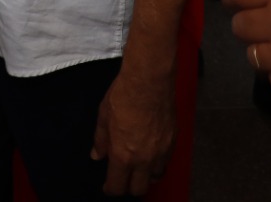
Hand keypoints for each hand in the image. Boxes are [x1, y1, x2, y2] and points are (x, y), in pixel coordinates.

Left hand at [91, 68, 174, 196]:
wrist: (149, 80)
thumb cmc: (125, 95)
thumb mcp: (103, 117)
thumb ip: (100, 140)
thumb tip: (97, 154)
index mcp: (123, 155)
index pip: (117, 186)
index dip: (111, 189)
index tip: (108, 186)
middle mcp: (144, 159)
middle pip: (139, 189)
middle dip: (129, 187)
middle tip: (123, 178)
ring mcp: (161, 152)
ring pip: (155, 177)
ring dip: (146, 175)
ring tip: (139, 166)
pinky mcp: (173, 141)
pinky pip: (166, 161)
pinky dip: (158, 162)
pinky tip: (151, 152)